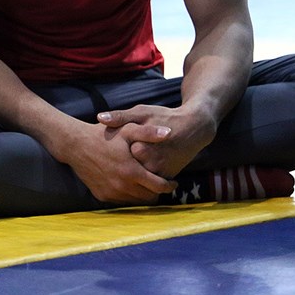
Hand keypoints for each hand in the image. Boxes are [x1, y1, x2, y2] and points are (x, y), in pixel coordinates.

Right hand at [59, 119, 177, 204]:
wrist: (74, 145)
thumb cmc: (102, 135)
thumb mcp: (126, 130)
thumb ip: (148, 132)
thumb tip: (169, 132)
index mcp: (131, 171)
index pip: (160, 187)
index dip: (169, 185)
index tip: (172, 181)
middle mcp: (122, 186)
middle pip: (150, 198)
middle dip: (157, 191)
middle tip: (158, 182)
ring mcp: (111, 192)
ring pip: (136, 202)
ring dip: (143, 194)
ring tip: (145, 184)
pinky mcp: (102, 195)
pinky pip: (122, 201)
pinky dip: (129, 196)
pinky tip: (129, 184)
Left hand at [98, 104, 216, 177]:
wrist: (194, 128)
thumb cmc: (164, 117)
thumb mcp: (142, 112)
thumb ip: (120, 117)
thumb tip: (100, 118)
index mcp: (140, 148)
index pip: (117, 155)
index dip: (115, 148)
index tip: (117, 142)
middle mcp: (150, 165)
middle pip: (127, 167)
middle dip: (123, 160)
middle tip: (128, 148)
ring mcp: (160, 174)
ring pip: (138, 177)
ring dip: (133, 169)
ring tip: (135, 156)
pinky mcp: (168, 177)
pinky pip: (149, 181)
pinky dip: (144, 174)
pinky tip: (142, 163)